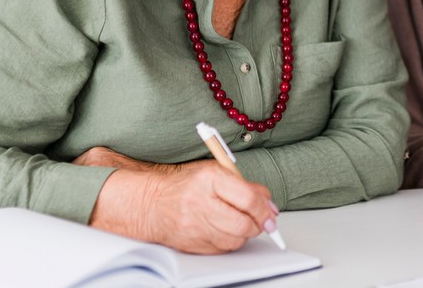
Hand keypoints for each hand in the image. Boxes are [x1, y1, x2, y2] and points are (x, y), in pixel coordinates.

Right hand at [81, 150, 277, 253]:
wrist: (151, 204)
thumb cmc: (187, 185)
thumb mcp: (217, 173)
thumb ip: (246, 186)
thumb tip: (270, 206)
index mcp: (210, 179)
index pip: (248, 199)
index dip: (265, 208)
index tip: (271, 213)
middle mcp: (201, 203)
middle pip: (243, 224)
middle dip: (258, 224)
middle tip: (262, 221)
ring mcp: (195, 226)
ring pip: (235, 240)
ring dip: (245, 234)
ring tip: (242, 223)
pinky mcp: (192, 244)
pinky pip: (223, 249)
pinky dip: (230, 241)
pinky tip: (226, 230)